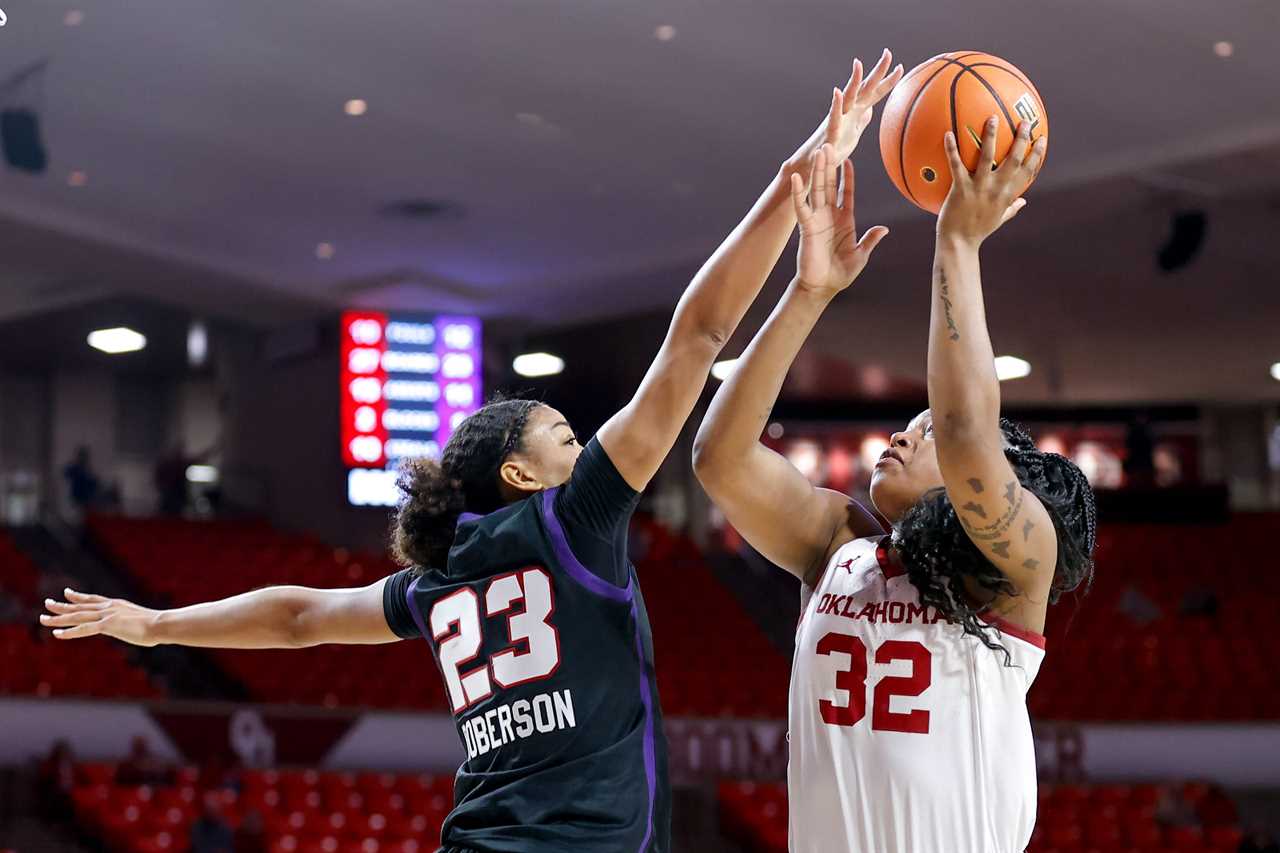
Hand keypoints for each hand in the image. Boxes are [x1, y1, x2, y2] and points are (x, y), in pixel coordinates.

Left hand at [41, 588, 159, 645]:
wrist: (162, 624)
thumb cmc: (157, 625)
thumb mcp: (141, 620)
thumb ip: (132, 622)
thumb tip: (137, 627)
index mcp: (116, 605)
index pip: (92, 599)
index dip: (78, 596)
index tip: (66, 592)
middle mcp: (109, 607)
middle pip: (80, 606)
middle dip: (61, 605)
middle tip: (46, 603)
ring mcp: (107, 615)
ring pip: (77, 616)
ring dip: (58, 617)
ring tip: (43, 618)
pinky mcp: (107, 626)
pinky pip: (83, 629)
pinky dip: (69, 632)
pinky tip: (57, 634)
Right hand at [788, 50, 904, 179]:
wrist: (815, 162)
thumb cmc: (834, 147)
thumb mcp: (854, 134)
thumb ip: (862, 119)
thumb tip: (870, 109)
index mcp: (856, 111)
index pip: (876, 93)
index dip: (888, 81)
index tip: (901, 66)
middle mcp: (848, 110)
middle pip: (866, 87)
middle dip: (877, 71)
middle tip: (887, 52)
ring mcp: (838, 119)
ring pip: (848, 97)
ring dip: (853, 81)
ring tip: (858, 64)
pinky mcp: (830, 132)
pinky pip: (833, 117)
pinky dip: (835, 105)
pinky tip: (836, 92)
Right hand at [790, 144, 888, 294]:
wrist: (823, 287)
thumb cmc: (842, 273)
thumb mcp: (861, 254)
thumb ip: (870, 239)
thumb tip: (884, 229)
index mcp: (845, 219)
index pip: (846, 192)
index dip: (848, 176)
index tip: (848, 159)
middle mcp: (830, 215)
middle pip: (830, 184)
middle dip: (830, 165)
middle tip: (829, 145)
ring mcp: (817, 219)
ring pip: (818, 190)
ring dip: (818, 171)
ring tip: (819, 152)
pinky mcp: (807, 227)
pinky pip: (802, 207)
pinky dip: (799, 192)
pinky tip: (797, 178)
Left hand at [936, 117, 1046, 245]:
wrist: (959, 244)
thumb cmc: (977, 232)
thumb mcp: (998, 220)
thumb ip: (1012, 209)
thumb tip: (1024, 201)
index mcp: (1007, 196)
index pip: (1028, 171)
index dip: (1036, 155)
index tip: (1042, 139)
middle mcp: (996, 189)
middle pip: (1014, 159)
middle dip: (1021, 139)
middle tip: (1025, 121)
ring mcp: (979, 188)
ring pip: (987, 156)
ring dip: (991, 136)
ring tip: (992, 118)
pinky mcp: (960, 188)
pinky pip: (956, 165)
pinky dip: (952, 149)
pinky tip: (948, 133)